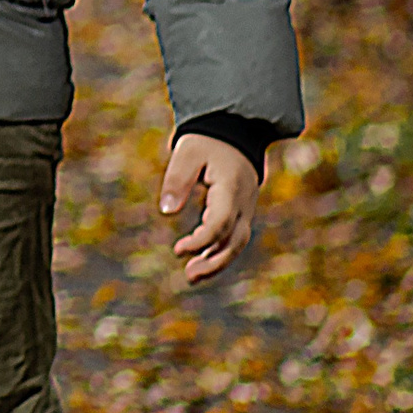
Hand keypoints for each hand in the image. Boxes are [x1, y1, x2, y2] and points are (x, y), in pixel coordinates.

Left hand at [159, 132, 259, 280]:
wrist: (233, 134)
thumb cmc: (206, 143)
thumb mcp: (187, 153)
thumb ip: (176, 180)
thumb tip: (167, 211)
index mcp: (231, 187)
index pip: (221, 221)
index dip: (201, 240)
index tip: (178, 250)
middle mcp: (244, 203)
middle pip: (235, 240)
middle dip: (213, 262)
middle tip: (188, 275)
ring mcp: (246, 210)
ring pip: (237, 244)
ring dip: (217, 263)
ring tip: (191, 277)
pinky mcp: (241, 214)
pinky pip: (233, 239)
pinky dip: (218, 253)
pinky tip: (200, 264)